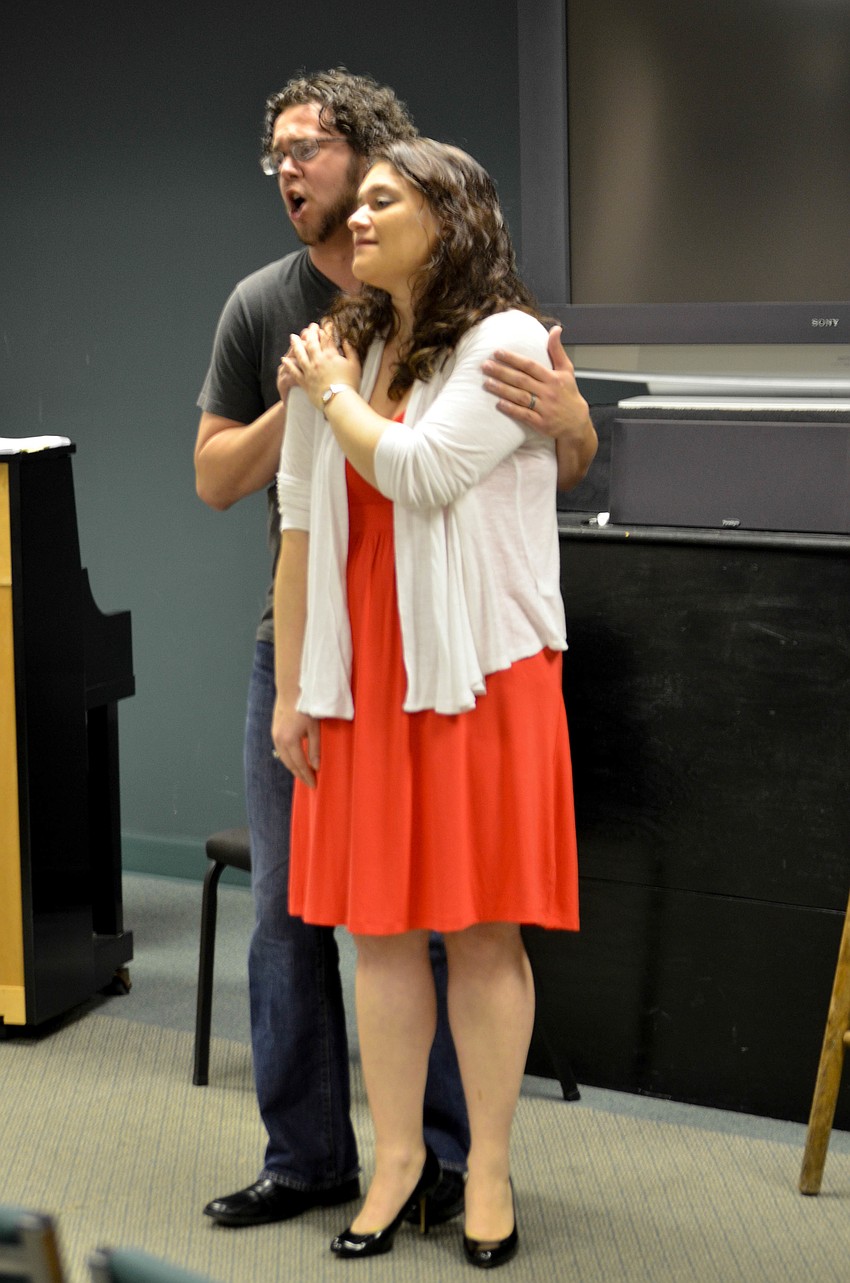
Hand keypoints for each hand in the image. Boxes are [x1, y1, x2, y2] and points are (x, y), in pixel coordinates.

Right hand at [272, 697, 320, 788]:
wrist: (291, 691)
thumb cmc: (305, 707)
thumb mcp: (314, 729)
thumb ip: (315, 749)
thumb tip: (316, 766)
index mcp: (290, 740)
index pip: (300, 764)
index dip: (307, 775)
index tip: (314, 784)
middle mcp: (279, 740)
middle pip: (290, 764)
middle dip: (300, 775)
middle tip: (310, 783)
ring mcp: (275, 736)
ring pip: (284, 758)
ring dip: (294, 768)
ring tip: (304, 774)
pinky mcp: (274, 732)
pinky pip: (281, 751)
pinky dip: (288, 759)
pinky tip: (295, 761)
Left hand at [278, 322, 360, 411]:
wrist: (339, 401)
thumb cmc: (349, 384)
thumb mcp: (355, 365)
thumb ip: (351, 351)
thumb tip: (346, 341)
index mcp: (331, 355)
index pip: (326, 338)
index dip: (324, 330)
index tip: (322, 325)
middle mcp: (318, 360)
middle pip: (311, 343)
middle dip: (309, 333)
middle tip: (308, 327)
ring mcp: (309, 370)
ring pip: (300, 354)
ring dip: (295, 344)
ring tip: (292, 337)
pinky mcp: (304, 382)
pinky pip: (294, 372)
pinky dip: (288, 365)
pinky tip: (284, 359)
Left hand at [482, 325, 590, 439]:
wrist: (577, 422)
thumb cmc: (569, 394)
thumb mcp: (567, 370)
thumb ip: (557, 350)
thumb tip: (555, 329)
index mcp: (553, 378)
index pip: (530, 366)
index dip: (513, 359)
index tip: (497, 352)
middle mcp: (548, 392)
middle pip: (522, 380)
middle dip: (502, 372)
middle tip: (485, 366)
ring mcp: (545, 408)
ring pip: (520, 397)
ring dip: (502, 390)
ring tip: (487, 383)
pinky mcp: (541, 423)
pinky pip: (524, 415)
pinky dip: (511, 409)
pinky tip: (499, 403)